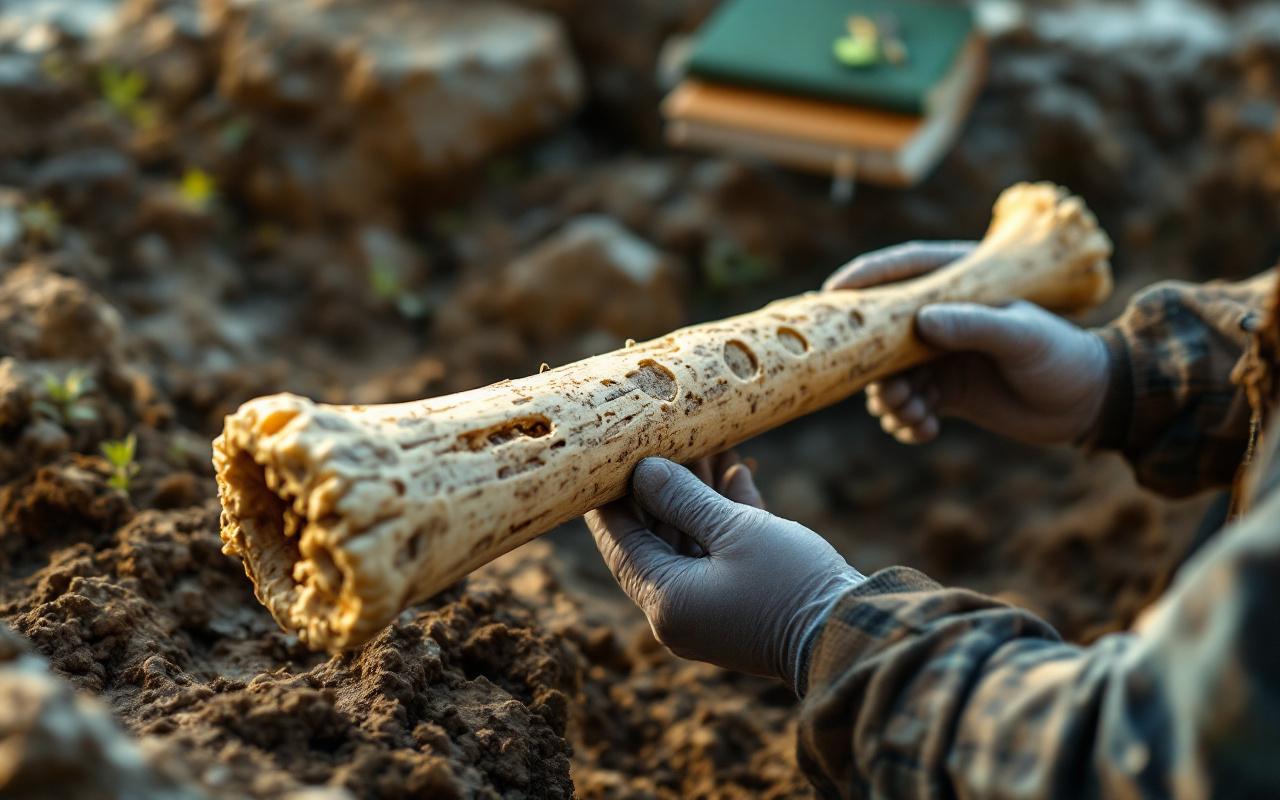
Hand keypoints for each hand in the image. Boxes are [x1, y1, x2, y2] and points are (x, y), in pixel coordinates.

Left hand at [585, 454, 863, 687]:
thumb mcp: (734, 531)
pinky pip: (722, 553)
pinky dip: (726, 516)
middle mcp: (680, 610)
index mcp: (666, 600)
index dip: (609, 497)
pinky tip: (737, 472)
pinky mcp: (742, 601)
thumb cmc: (791, 584)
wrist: (854, 635)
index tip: (601, 457)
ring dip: (699, 494)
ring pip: (692, 540)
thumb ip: (684, 498)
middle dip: (664, 485)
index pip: (620, 542)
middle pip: (656, 538)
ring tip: (707, 441)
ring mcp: (711, 607)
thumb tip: (642, 471)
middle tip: (664, 436)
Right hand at [824, 241, 1110, 444]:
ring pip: (888, 375)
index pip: (901, 270)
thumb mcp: (1020, 334)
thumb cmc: (1060, 354)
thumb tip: (921, 322)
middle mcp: (942, 317)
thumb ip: (973, 325)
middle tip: (889, 394)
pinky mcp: (944, 389)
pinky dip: (907, 420)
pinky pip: (907, 404)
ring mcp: (940, 354)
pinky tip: (925, 431)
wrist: (1088, 402)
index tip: (831, 294)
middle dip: (874, 368)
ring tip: (912, 417)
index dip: (862, 279)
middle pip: (882, 333)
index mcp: (959, 284)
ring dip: (890, 400)